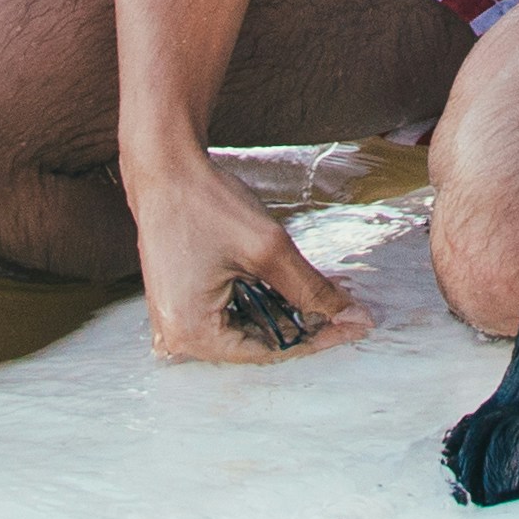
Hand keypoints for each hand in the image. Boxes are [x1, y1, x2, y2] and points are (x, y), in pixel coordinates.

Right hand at [131, 150, 367, 364]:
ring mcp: (175, 319)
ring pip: (246, 328)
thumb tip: (353, 317)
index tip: (353, 324)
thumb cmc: (206, 203)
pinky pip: (229, 313)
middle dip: (302, 323)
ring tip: (322, 292)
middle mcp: (178, 336)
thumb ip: (312, 289)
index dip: (317, 337)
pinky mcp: (180, 301)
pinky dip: (260, 301)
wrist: (164, 167)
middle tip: (344, 306)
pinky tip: (287, 284)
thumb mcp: (268, 248)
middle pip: (257, 344)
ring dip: (284, 311)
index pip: (270, 351)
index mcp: (192, 333)